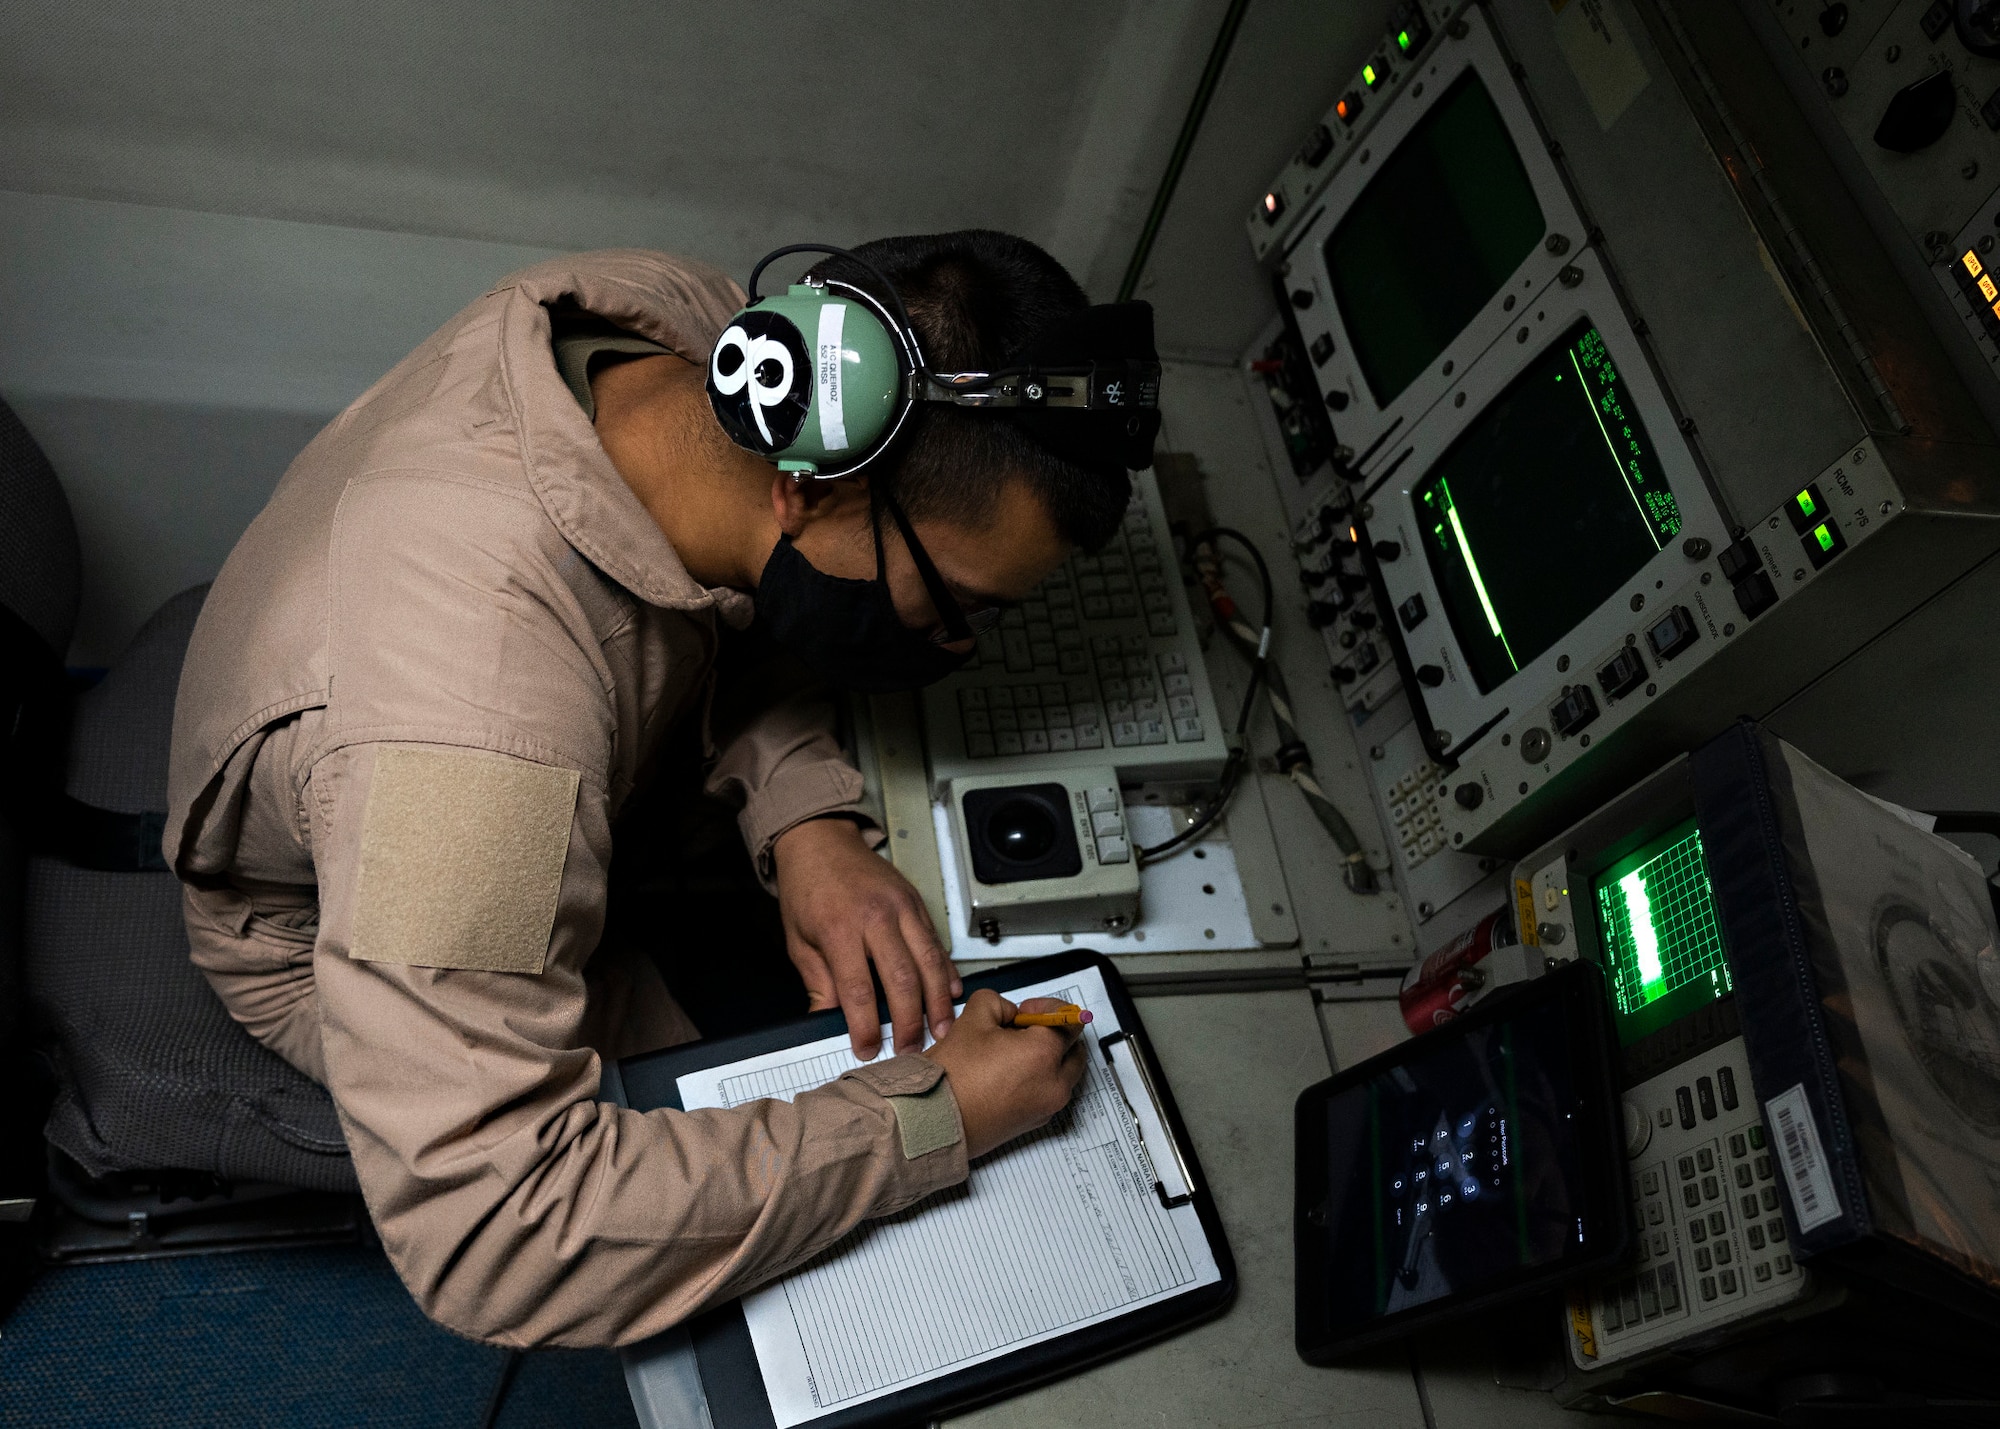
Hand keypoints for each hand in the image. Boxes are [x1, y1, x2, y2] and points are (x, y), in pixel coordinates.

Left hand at [773, 817, 960, 1057]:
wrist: (820, 841)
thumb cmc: (807, 889)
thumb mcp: (799, 941)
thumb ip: (818, 984)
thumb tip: (828, 1024)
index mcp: (839, 929)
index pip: (857, 989)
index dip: (866, 1026)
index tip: (868, 1049)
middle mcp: (875, 916)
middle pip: (902, 978)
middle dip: (910, 1020)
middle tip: (911, 1048)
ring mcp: (901, 907)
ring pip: (929, 961)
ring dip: (938, 1000)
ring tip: (943, 1029)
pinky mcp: (915, 902)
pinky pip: (936, 941)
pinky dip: (946, 970)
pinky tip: (952, 993)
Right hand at [921, 992, 1087, 1157]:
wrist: (935, 1120)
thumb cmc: (952, 1076)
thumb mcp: (972, 1018)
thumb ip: (999, 1003)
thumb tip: (1010, 1013)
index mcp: (1044, 1054)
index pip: (1068, 1021)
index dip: (1046, 1008)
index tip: (1024, 1012)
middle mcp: (1054, 1083)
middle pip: (1074, 1048)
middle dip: (1054, 1034)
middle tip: (1024, 1029)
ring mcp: (1047, 1107)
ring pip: (1065, 1073)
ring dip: (1050, 1058)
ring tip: (1014, 1053)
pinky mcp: (1036, 1122)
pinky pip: (1051, 1093)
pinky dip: (1041, 1079)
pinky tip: (1009, 1075)